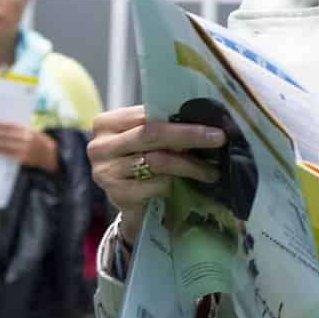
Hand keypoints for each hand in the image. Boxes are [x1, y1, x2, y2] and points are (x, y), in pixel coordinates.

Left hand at [0, 121, 57, 173]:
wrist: (51, 156)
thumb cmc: (40, 142)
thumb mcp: (35, 132)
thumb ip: (22, 129)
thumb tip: (4, 127)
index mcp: (30, 130)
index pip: (12, 125)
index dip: (1, 124)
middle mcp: (28, 138)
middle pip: (7, 134)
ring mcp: (26, 148)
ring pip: (6, 144)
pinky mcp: (24, 157)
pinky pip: (9, 154)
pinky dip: (0, 151)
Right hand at [88, 106, 224, 244]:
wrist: (133, 203)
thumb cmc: (144, 162)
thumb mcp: (151, 141)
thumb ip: (166, 126)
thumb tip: (208, 119)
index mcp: (108, 123)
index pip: (147, 114)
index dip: (182, 118)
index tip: (214, 123)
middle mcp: (100, 145)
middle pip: (151, 134)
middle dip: (190, 135)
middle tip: (218, 138)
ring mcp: (105, 171)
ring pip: (157, 161)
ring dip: (190, 165)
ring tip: (211, 170)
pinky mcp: (116, 194)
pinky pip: (155, 185)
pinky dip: (176, 184)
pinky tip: (187, 186)